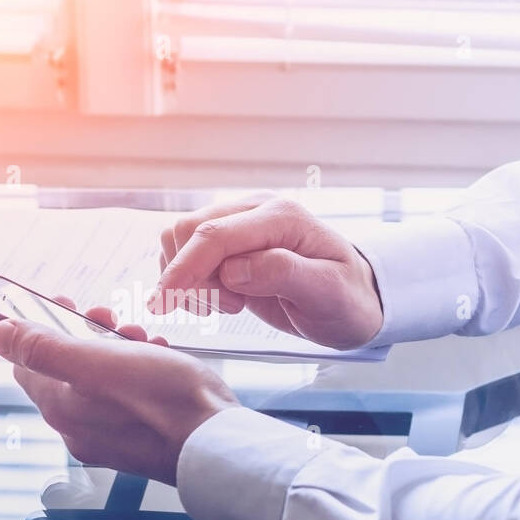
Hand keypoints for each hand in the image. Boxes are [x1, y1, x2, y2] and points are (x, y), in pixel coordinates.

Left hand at [0, 300, 239, 484]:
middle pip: (65, 369)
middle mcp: (79, 428)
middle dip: (85, 333)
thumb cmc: (165, 402)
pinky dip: (139, 369)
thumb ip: (45, 349)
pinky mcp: (140, 438)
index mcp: (61, 409)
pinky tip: (159, 357)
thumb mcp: (99, 362)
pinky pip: (127, 394)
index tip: (60, 302)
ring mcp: (110, 436)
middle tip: (106, 315)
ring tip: (139, 335)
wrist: (217, 443)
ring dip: (115, 347)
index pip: (27, 364)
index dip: (38, 328)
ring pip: (100, 378)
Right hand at [152, 198, 383, 349]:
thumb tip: (234, 269)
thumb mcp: (327, 292)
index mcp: (281, 217)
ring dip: (190, 279)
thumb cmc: (347, 299)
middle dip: (191, 276)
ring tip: (231, 304)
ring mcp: (241, 225)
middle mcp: (256, 211)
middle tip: (230, 308)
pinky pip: (188, 253)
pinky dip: (192, 281)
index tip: (165, 301)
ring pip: (181, 239)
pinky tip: (224, 299)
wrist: (355, 300)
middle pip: (189, 230)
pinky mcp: (231, 244)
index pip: (215, 234)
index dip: (184, 267)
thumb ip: (282, 274)